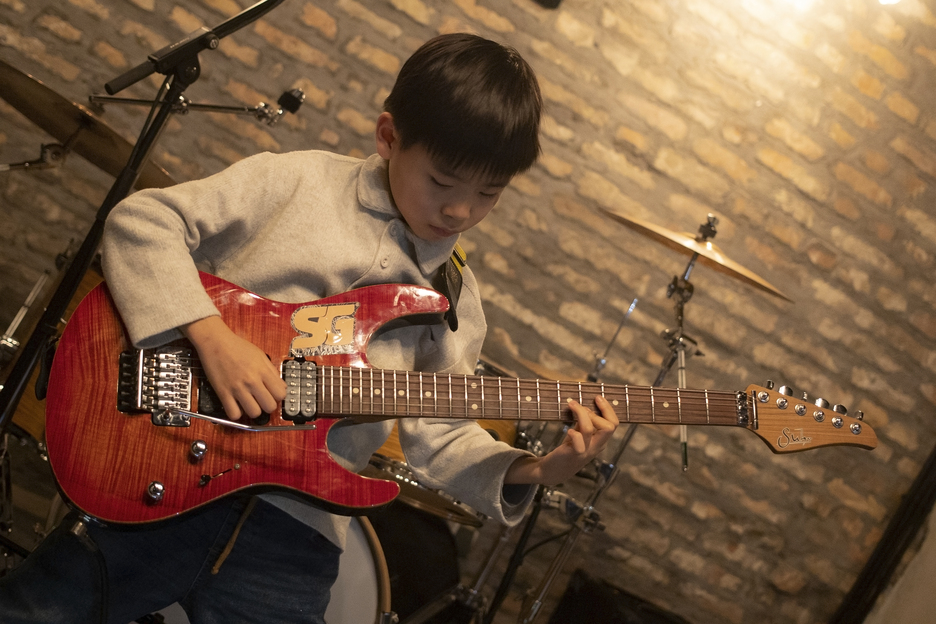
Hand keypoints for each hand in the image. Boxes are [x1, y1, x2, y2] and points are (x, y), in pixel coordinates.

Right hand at [182, 316, 286, 419]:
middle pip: (270, 406)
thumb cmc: (238, 347)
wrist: (215, 342)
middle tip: (262, 400)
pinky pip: (234, 414)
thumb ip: (272, 371)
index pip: (281, 394)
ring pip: (254, 413)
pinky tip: (237, 405)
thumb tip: (281, 387)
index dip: (278, 395)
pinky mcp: (223, 393)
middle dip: (268, 405)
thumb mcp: (260, 355)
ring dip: (253, 410)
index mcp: (263, 371)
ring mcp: (237, 388)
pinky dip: (236, 413)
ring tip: (250, 403)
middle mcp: (252, 381)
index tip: (273, 393)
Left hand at [504, 395, 618, 485]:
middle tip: (582, 406)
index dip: (607, 409)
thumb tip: (585, 403)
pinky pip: (578, 442)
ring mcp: (586, 451)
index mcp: (601, 439)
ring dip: (581, 414)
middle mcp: (597, 445)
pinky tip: (568, 430)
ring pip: (590, 429)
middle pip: (609, 427)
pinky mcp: (574, 454)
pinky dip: (574, 433)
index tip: (597, 398)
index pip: (614, 423)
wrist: (555, 470)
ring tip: (571, 405)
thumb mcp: (579, 433)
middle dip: (598, 411)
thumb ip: (584, 421)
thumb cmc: (568, 448)